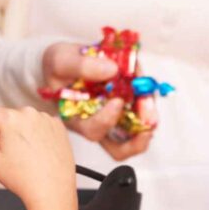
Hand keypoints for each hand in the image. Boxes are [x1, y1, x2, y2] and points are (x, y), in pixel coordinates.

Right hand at [0, 104, 74, 208]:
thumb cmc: (22, 178)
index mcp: (9, 118)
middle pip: (3, 115)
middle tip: (7, 154)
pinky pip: (38, 123)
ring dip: (18, 132)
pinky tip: (36, 151)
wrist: (52, 191)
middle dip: (0, 131)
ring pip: (21, 119)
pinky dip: (35, 134)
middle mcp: (29, 113)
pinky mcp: (58, 125)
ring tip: (23, 155)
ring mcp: (45, 118)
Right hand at [41, 42, 152, 160]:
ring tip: (150, 102)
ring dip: (147, 121)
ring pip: (135, 136)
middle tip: (149, 120)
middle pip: (120, 149)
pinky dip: (148, 104)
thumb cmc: (59, 68)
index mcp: (76, 120)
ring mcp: (114, 121)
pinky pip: (142, 116)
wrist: (68, 62)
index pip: (93, 131)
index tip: (117, 100)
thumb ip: (81, 65)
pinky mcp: (126, 109)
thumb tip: (111, 69)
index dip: (107, 120)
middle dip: (137, 138)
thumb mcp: (60, 60)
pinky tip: (146, 89)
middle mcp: (97, 126)